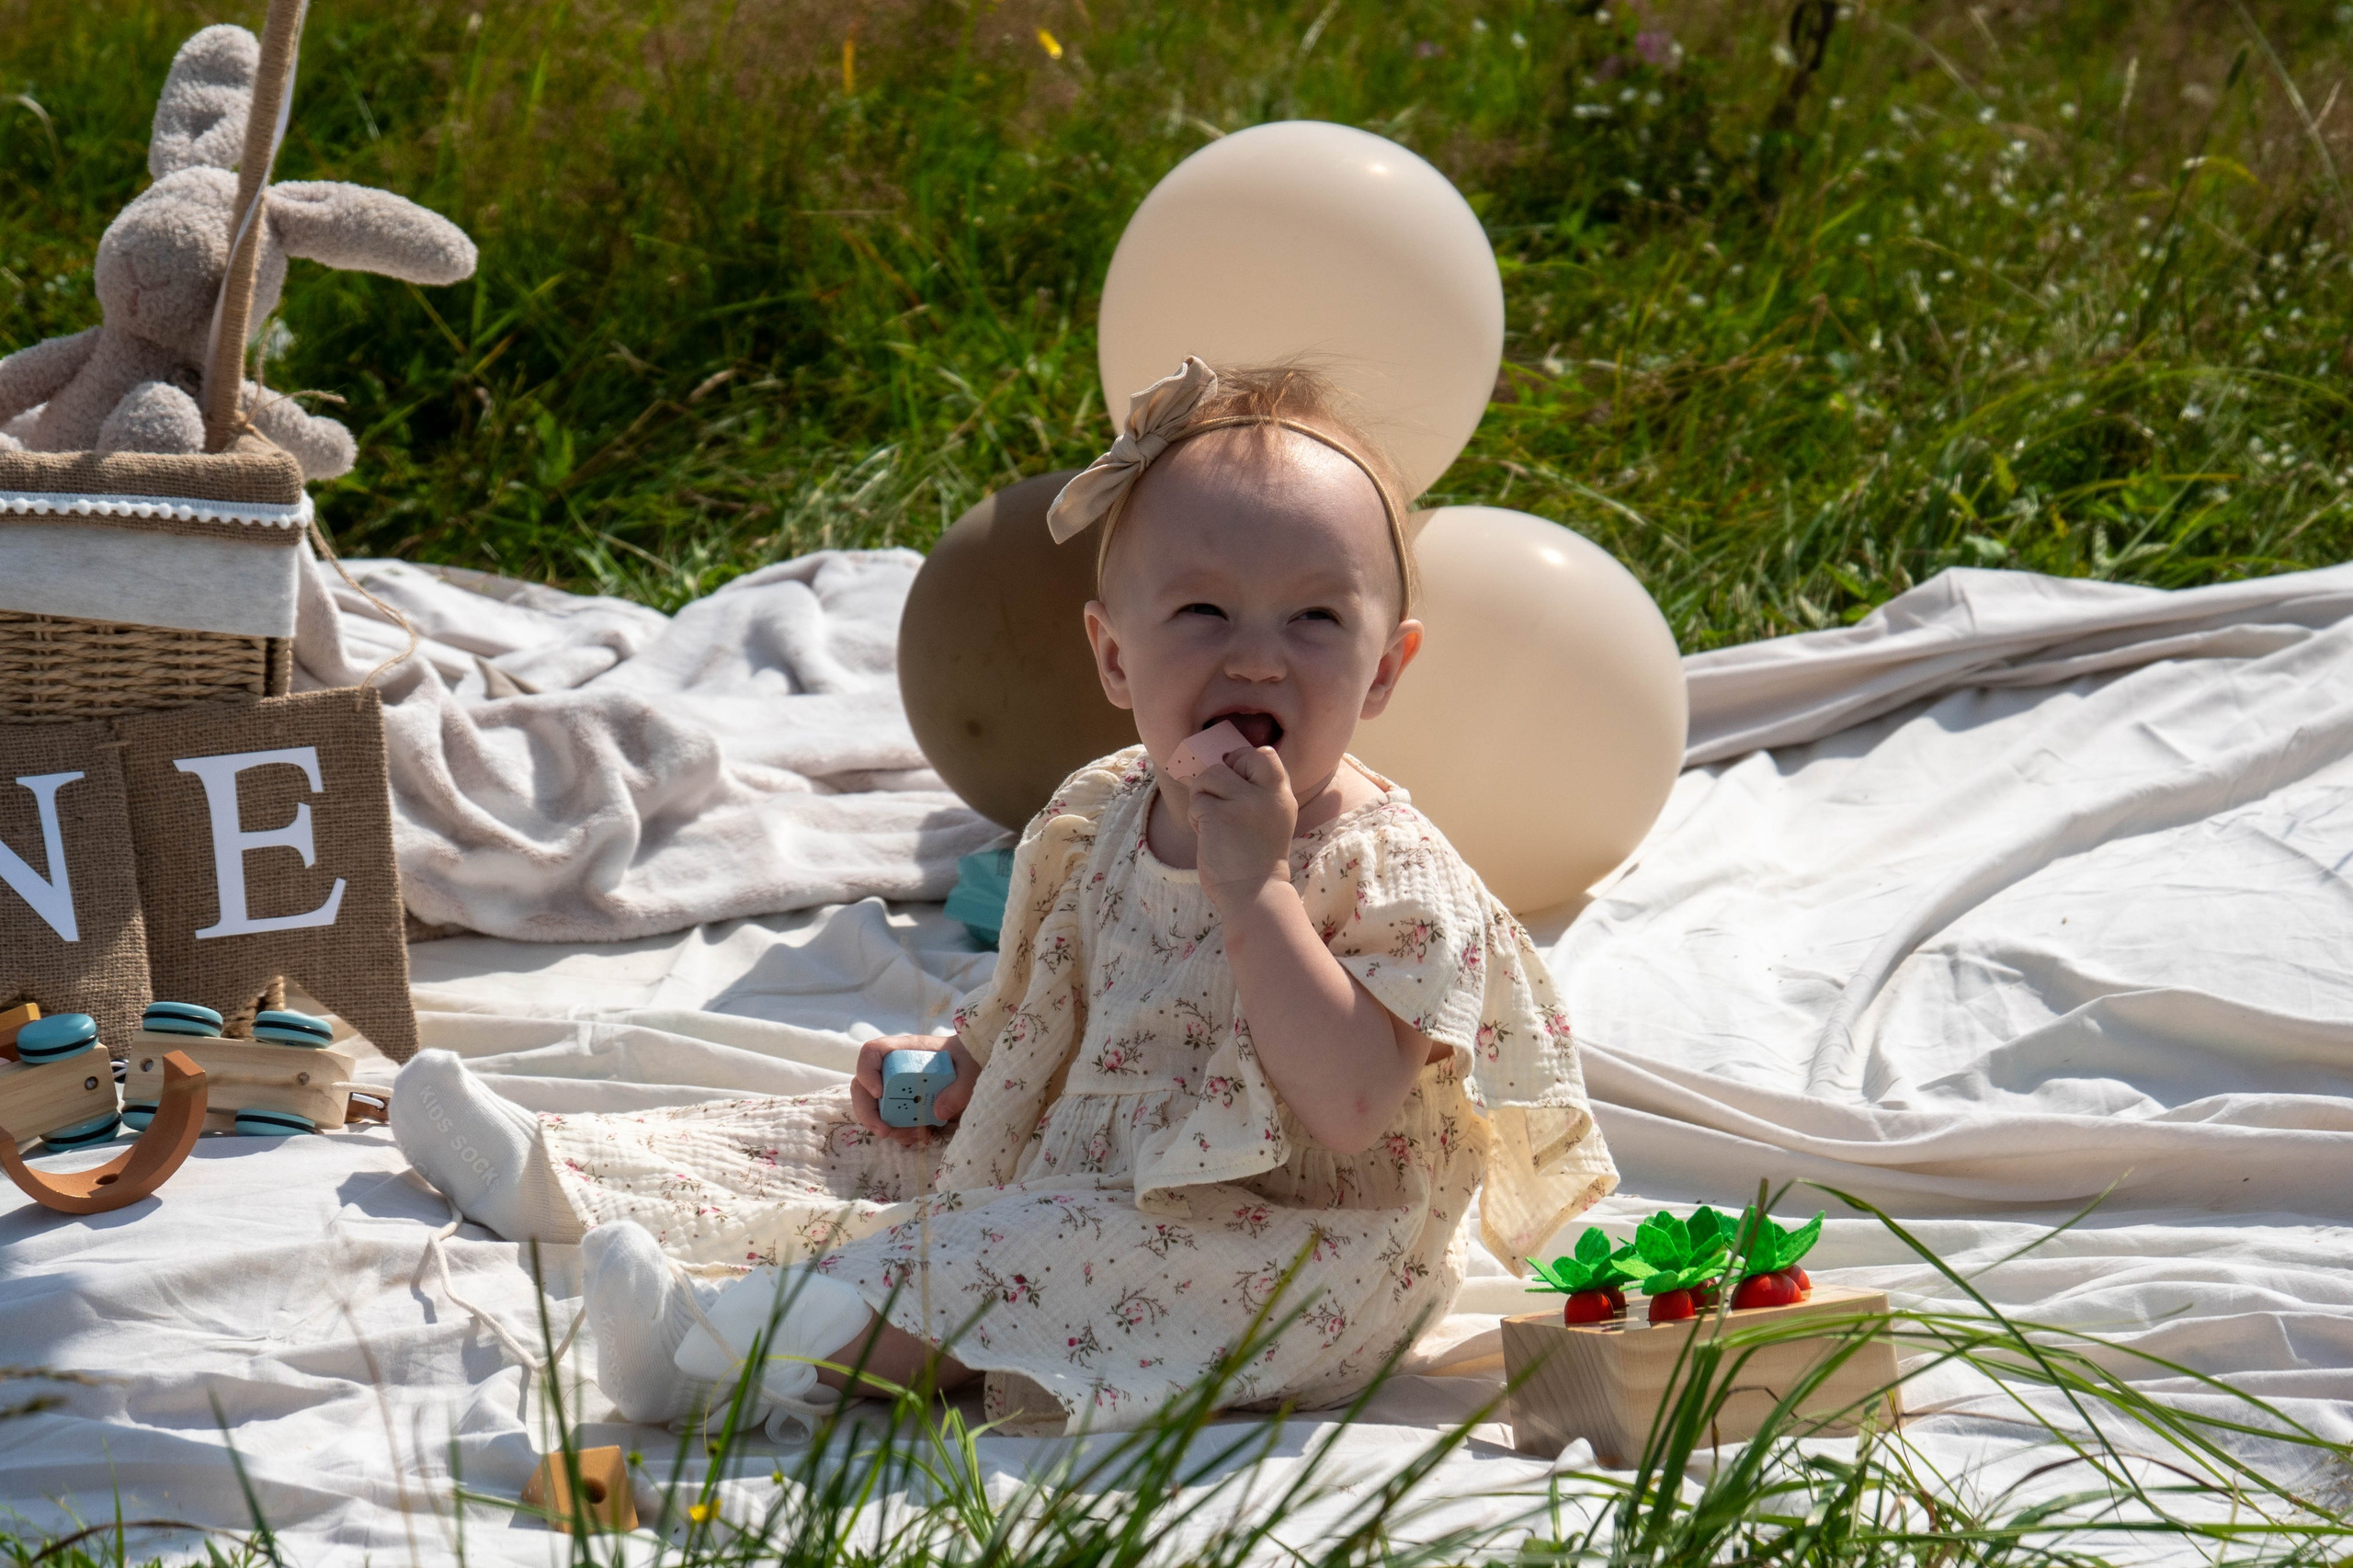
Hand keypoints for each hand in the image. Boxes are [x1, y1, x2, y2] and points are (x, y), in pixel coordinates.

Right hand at [851, 1034, 981, 1146]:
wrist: (975, 1068)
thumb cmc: (969, 1058)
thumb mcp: (971, 1067)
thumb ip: (960, 1086)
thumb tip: (938, 1111)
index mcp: (904, 1050)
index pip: (872, 1052)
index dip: (867, 1071)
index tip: (879, 1093)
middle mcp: (893, 1068)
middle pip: (863, 1087)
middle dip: (868, 1113)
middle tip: (885, 1131)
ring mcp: (896, 1088)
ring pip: (874, 1109)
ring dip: (888, 1127)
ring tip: (914, 1136)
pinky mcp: (904, 1106)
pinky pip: (890, 1121)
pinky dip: (900, 1134)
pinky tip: (920, 1137)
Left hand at [1187, 744, 1296, 909]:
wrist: (1255, 896)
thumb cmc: (1256, 860)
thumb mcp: (1270, 820)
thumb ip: (1256, 794)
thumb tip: (1220, 765)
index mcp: (1282, 796)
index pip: (1265, 754)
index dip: (1243, 762)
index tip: (1235, 784)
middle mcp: (1267, 795)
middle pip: (1234, 758)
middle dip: (1219, 777)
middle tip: (1220, 803)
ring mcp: (1244, 803)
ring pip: (1209, 776)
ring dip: (1203, 797)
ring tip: (1212, 822)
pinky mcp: (1219, 816)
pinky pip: (1197, 801)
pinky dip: (1195, 817)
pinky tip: (1207, 835)